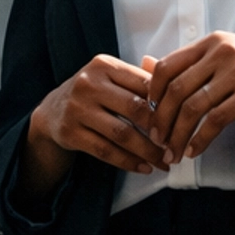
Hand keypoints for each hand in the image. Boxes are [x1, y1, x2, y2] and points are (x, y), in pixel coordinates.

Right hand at [19, 53, 164, 204]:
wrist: (52, 111)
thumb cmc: (93, 93)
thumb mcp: (111, 78)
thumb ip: (140, 79)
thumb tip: (179, 88)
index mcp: (105, 65)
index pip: (144, 84)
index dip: (166, 105)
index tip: (182, 121)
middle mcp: (89, 83)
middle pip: (135, 109)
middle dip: (160, 131)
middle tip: (176, 146)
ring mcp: (77, 108)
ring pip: (121, 134)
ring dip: (147, 151)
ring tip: (164, 162)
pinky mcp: (70, 132)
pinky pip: (105, 151)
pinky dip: (128, 162)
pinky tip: (143, 168)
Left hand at [147, 33, 234, 163]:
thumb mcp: (228, 55)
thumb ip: (190, 62)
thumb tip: (147, 64)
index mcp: (213, 42)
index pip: (168, 66)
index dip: (153, 94)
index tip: (149, 114)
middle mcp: (223, 52)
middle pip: (177, 89)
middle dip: (161, 120)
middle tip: (157, 140)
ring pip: (194, 107)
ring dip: (178, 134)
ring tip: (173, 151)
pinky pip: (217, 120)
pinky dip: (201, 139)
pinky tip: (195, 150)